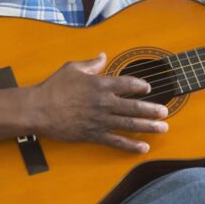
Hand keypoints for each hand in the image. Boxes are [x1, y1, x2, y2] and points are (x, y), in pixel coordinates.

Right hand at [31, 53, 168, 152]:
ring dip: (148, 127)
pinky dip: (130, 145)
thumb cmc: (54, 86)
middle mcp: (104, 102)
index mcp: (100, 84)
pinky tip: (143, 148)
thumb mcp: (72, 68)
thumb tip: (103, 55)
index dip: (141, 86)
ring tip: (163, 128)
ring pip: (129, 124)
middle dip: (152, 109)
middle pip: (134, 106)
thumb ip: (91, 63)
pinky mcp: (93, 134)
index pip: (128, 84)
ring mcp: (100, 119)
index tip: (148, 88)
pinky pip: (115, 141)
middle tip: (165, 112)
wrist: (38, 109)